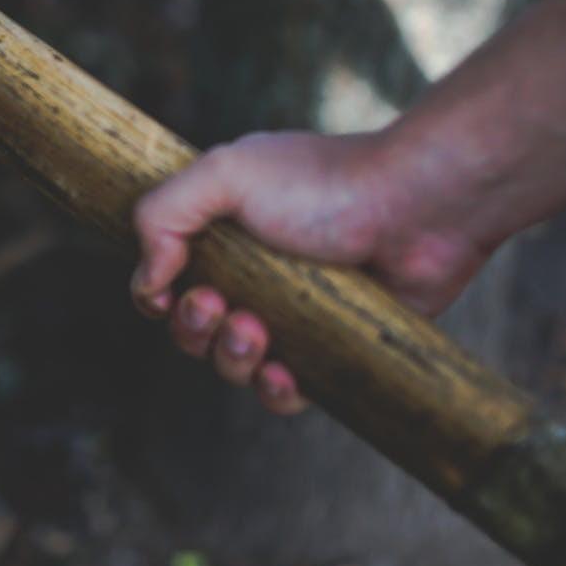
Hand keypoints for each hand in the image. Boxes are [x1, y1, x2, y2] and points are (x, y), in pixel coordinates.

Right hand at [129, 130, 493, 412]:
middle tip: (219, 306)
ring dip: (230, 358)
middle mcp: (257, 274)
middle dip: (193, 329)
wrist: (418, 208)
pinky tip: (284, 373)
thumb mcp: (227, 173)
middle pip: (195, 329)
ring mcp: (295, 314)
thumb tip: (147, 281)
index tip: (172, 290)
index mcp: (226, 230)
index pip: (168, 279)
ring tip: (256, 332)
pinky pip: (287, 392)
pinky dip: (274, 391)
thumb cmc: (324, 183)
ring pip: (235, 364)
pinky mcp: (333, 349)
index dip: (159, 295)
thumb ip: (163, 214)